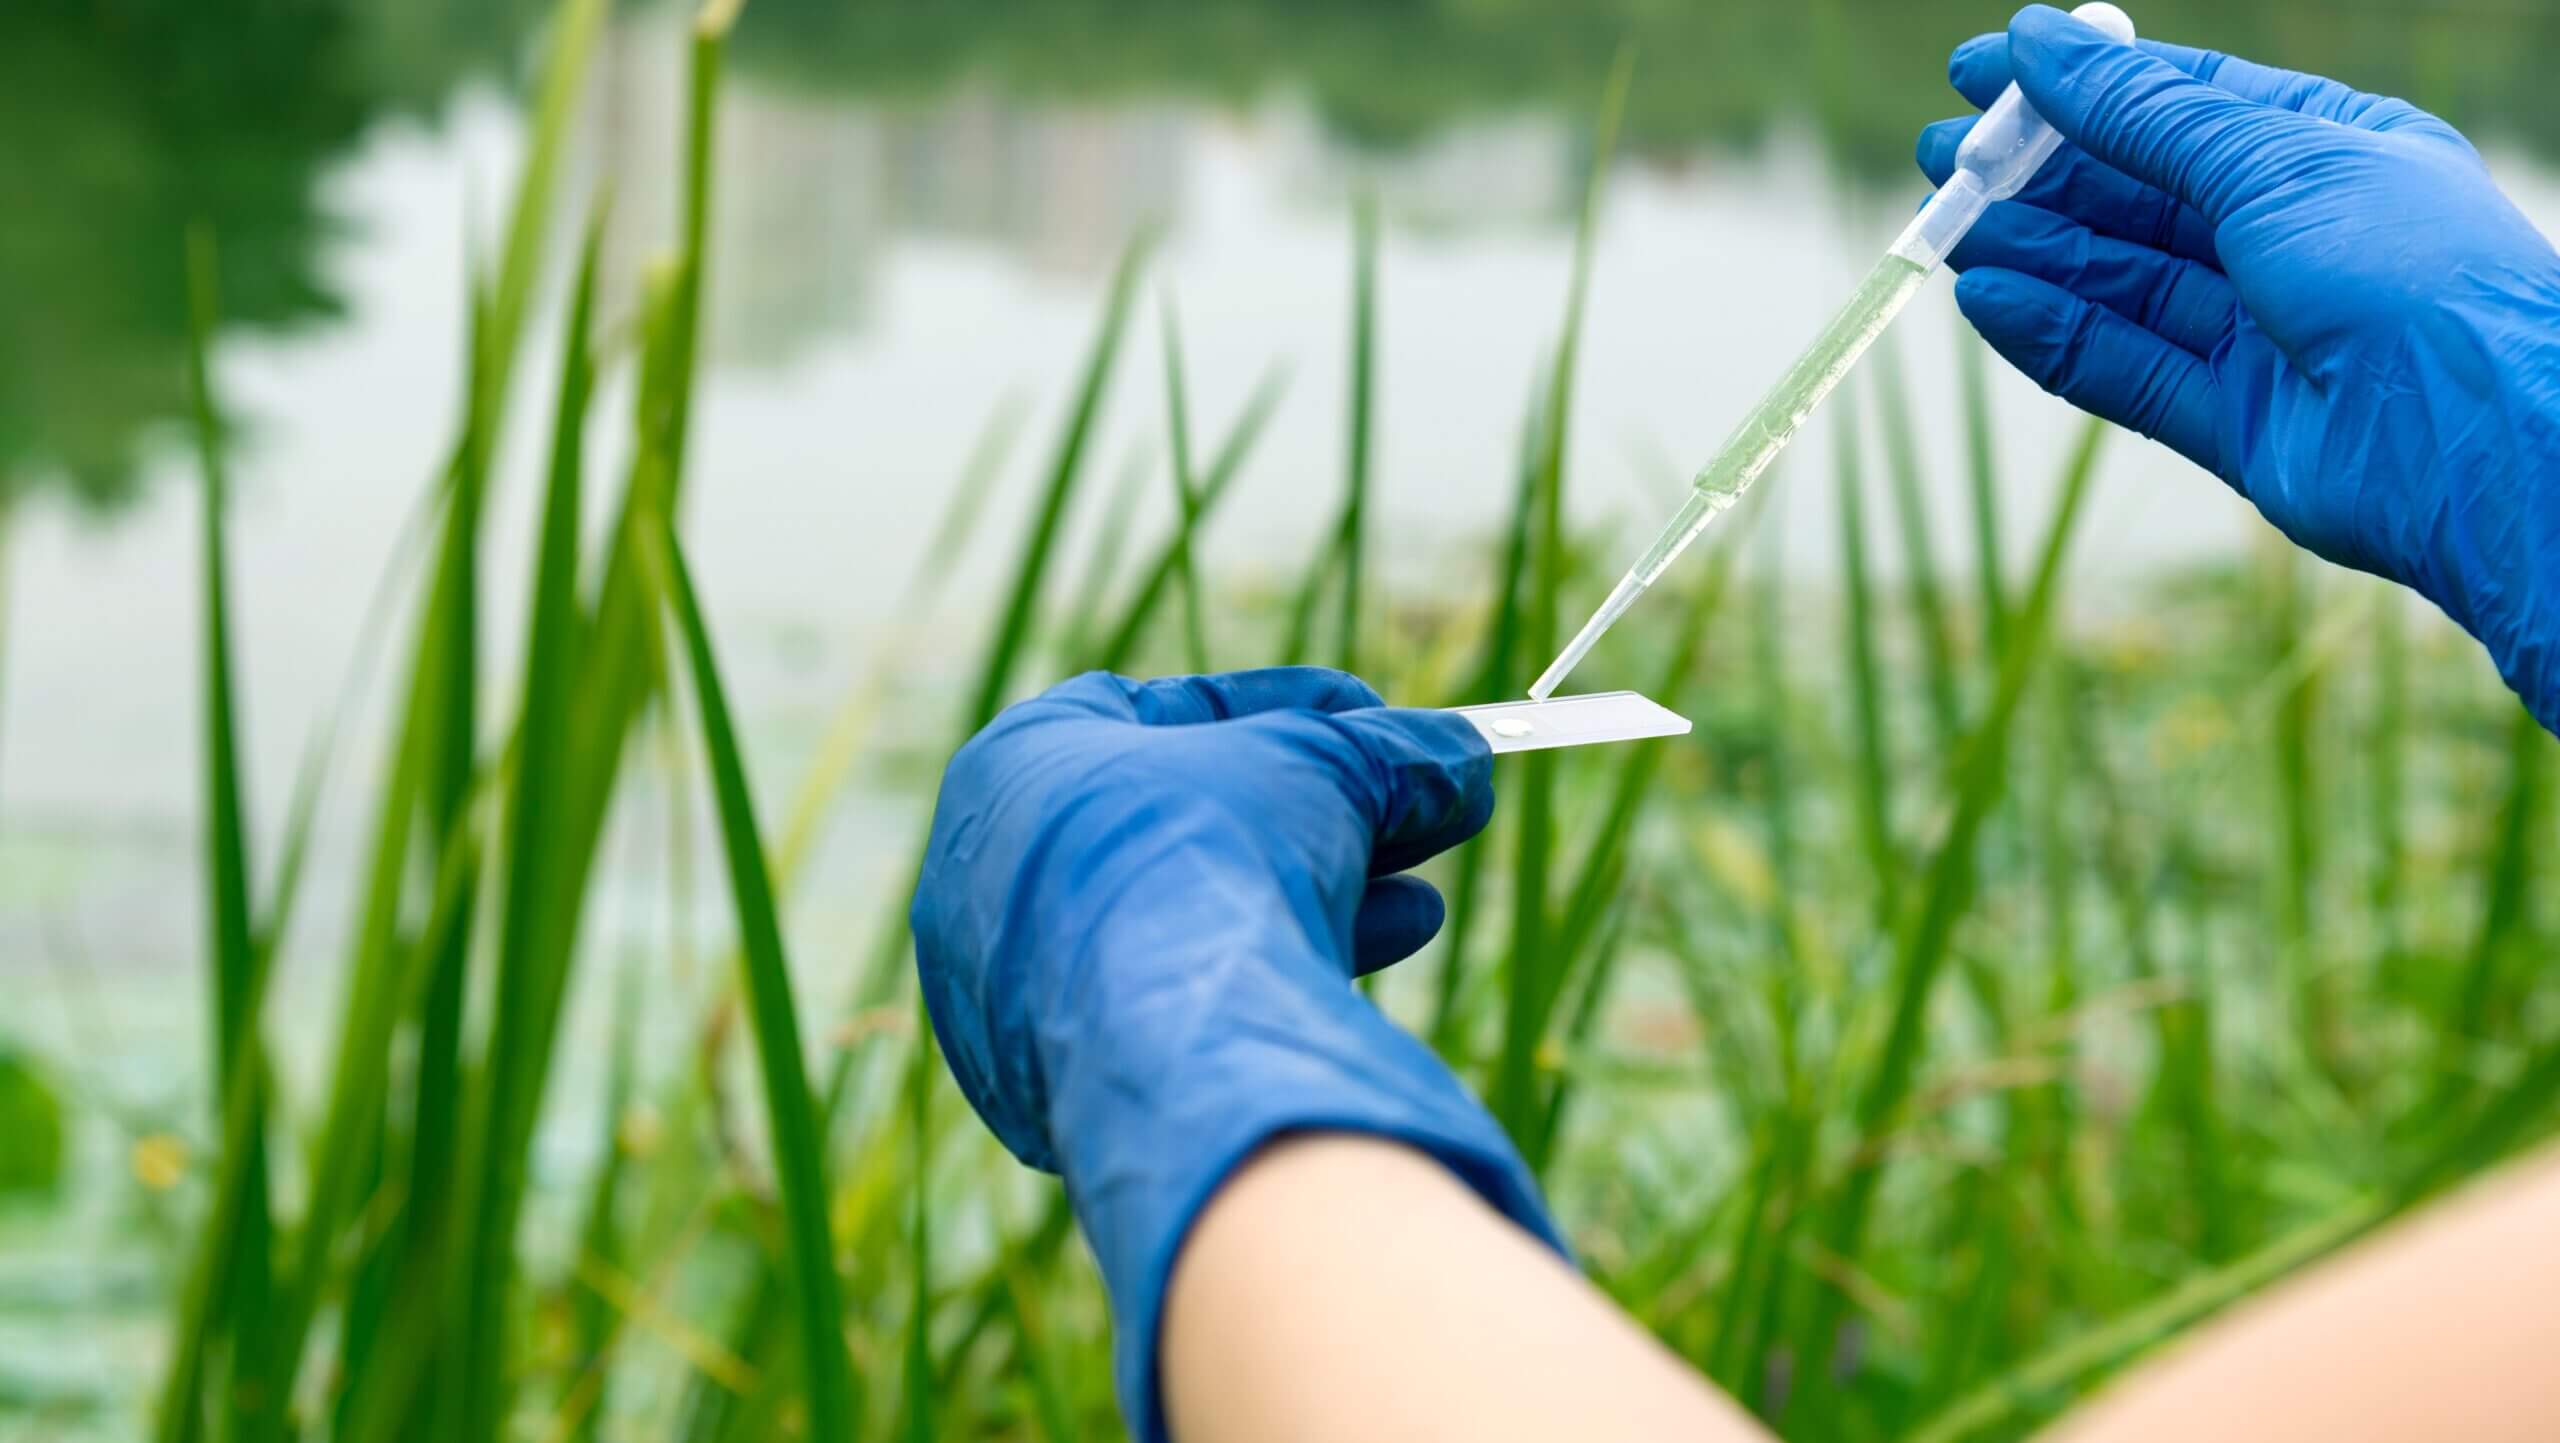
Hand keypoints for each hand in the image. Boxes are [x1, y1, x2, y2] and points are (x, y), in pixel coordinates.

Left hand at [911, 667, 1560, 1442]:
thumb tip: (1462, 759)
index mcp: (1015, 766)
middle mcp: (993, 876)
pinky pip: (1176, 1006)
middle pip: (1183, 823)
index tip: (1368, 722)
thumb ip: (1388, 755)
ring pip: (1187, 924)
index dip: (1277, 709)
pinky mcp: (1054, 1082)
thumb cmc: (1214, 857)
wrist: (1169, 1035)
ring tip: (1419, 905)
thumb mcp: (1322, 770)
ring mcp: (1014, 990)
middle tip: (1408, 820)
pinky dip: (1269, 975)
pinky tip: (1375, 962)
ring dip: (1312, 902)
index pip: (1155, 711)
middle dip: (1310, 819)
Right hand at [1919, 5, 2559, 728]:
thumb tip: (2041, 43)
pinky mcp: (2234, 422)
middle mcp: (2295, 237)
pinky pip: (2125, 370)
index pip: (2178, 102)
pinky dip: (2055, 337)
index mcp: (2327, 151)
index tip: (1978, 70)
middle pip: (2137, 197)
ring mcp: (2263, 333)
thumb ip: (2145, 113)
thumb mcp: (2271, 158)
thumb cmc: (2405, 266)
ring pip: (2122, 285)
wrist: (2477, 434)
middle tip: (1941, 160)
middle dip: (2036, 175)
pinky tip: (1989, 301)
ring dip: (2033, 253)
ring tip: (1946, 229)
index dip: (2074, 85)